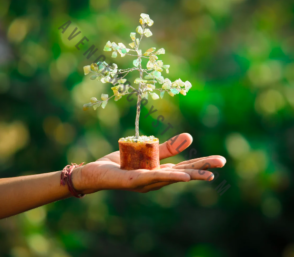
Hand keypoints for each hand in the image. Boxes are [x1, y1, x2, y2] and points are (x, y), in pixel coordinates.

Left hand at [72, 133, 225, 193]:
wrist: (96, 172)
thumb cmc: (122, 163)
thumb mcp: (148, 151)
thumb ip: (167, 147)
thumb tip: (190, 137)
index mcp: (160, 171)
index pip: (185, 167)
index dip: (201, 163)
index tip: (219, 160)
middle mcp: (155, 179)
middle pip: (182, 173)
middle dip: (202, 169)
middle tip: (221, 163)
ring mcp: (146, 181)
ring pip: (170, 177)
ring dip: (190, 175)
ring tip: (208, 174)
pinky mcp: (133, 180)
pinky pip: (153, 176)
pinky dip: (169, 176)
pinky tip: (182, 176)